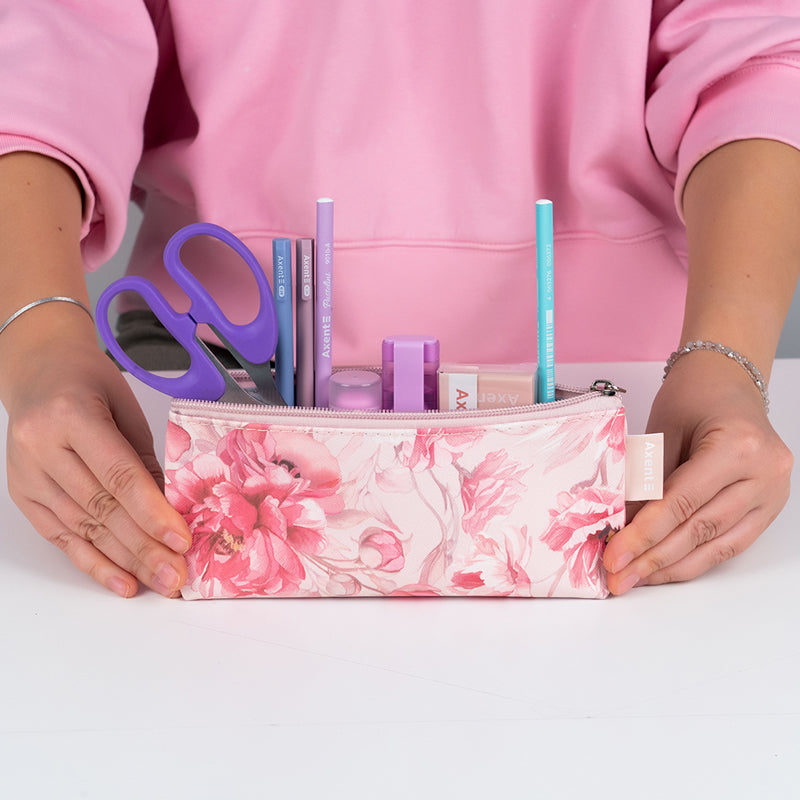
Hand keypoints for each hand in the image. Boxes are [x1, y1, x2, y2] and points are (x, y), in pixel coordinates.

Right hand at [3, 330, 191, 597]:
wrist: (39, 373)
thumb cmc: (89, 383)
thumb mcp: (126, 410)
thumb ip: (145, 459)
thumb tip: (172, 511)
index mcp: (72, 416)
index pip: (118, 475)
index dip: (151, 512)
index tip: (180, 539)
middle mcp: (42, 447)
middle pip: (101, 508)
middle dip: (144, 548)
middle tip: (177, 575)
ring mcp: (28, 475)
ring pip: (83, 528)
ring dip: (125, 561)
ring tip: (160, 581)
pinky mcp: (24, 495)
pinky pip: (62, 537)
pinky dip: (95, 563)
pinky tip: (123, 582)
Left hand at [603, 352, 792, 593]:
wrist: (729, 379)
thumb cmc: (695, 394)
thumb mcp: (661, 429)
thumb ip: (646, 479)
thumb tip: (620, 527)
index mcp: (738, 447)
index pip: (681, 503)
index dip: (643, 535)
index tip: (612, 556)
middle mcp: (764, 474)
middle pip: (699, 529)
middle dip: (652, 559)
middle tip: (617, 578)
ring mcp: (773, 494)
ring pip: (717, 545)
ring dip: (672, 567)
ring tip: (635, 580)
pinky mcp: (769, 507)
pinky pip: (730, 543)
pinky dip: (695, 559)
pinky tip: (665, 569)